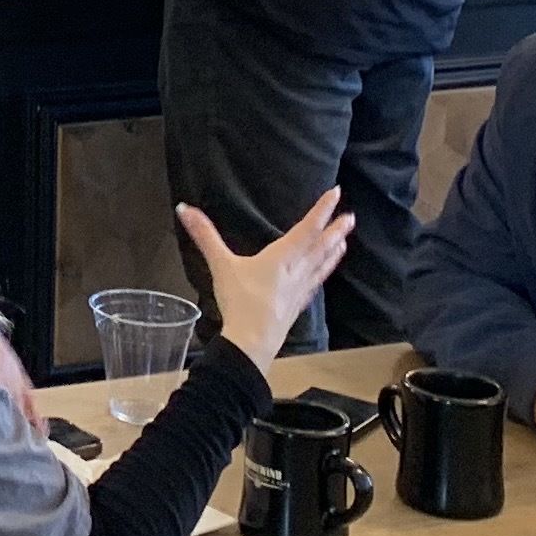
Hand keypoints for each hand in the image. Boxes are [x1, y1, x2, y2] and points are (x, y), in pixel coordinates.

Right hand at [177, 193, 354, 373]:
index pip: (307, 228)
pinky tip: (323, 274)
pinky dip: (323, 273)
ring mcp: (299, 289)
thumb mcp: (220, 266)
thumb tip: (184, 209)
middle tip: (351, 218)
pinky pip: (315, 283)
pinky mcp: (297, 305)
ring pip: (321, 265)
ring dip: (334, 251)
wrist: (252, 342)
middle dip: (335, 230)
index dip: (322, 210)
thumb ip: (204, 236)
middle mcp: (296, 271)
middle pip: (320, 247)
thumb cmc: (240, 302)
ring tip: (344, 241)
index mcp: (282, 257)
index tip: (336, 194)